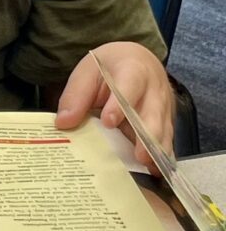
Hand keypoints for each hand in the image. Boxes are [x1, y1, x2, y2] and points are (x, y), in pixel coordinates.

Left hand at [54, 41, 174, 170]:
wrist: (136, 60)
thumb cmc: (109, 67)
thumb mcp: (88, 72)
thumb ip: (76, 96)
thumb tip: (63, 123)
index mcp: (133, 70)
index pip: (129, 86)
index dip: (120, 105)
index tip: (108, 122)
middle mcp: (154, 89)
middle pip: (154, 112)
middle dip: (147, 135)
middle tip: (139, 155)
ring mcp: (164, 107)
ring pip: (164, 129)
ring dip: (157, 149)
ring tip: (148, 166)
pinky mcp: (166, 122)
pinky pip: (167, 141)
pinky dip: (161, 156)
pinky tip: (156, 171)